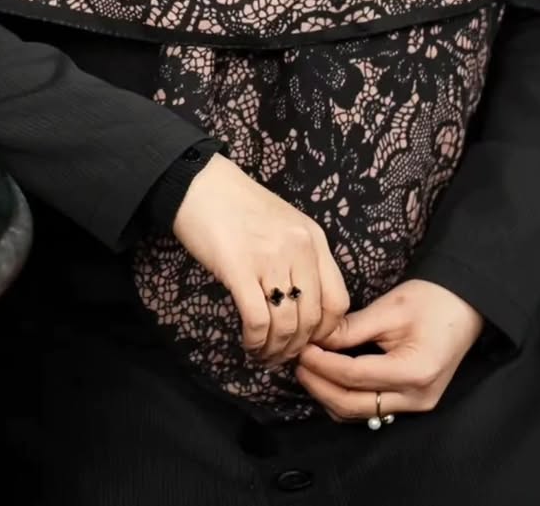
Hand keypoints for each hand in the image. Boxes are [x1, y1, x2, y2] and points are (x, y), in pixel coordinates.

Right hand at [172, 154, 349, 364]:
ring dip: (275, 350)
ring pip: (286, 325)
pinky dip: (256, 341)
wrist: (201, 183)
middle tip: (281, 356)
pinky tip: (249, 343)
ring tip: (264, 355)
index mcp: (314, 239)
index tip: (308, 341)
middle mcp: (300, 249)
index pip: (338, 300)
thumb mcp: (286, 224)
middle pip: (312, 319)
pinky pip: (258, 320)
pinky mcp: (240, 269)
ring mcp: (271, 258)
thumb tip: (304, 306)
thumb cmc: (240, 205)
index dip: (326, 331)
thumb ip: (301, 258)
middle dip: (297, 347)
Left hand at [295, 278, 483, 421]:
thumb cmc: (433, 300)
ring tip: (309, 368)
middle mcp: (416, 398)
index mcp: (414, 372)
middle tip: (298, 361)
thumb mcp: (390, 308)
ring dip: (330, 395)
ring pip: (360, 413)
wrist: (465, 306)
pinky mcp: (412, 402)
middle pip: (353, 404)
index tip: (302, 348)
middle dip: (320, 385)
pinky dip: (346, 397)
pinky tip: (330, 376)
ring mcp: (416, 405)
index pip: (355, 377)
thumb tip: (317, 339)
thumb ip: (352, 328)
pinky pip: (371, 409)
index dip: (323, 364)